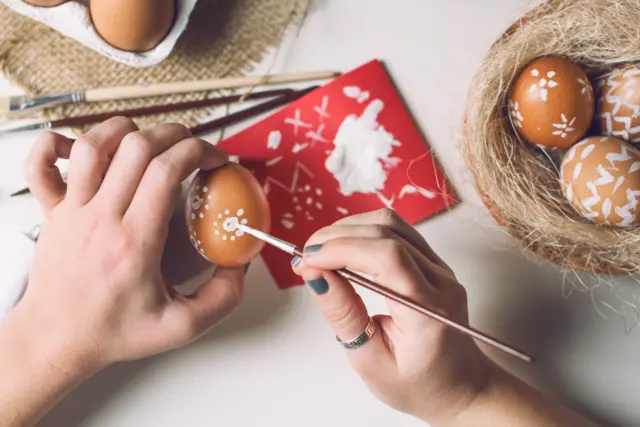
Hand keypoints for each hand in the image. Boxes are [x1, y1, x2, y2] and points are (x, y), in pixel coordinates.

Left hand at [16, 117, 243, 369]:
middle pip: (137, 147)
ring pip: (94, 145)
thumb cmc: (113, 332)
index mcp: (135, 241)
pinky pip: (41, 163)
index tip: (216, 161)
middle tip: (193, 147)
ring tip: (149, 139)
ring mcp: (72, 211)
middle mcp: (101, 218)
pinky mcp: (51, 212)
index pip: (167, 171)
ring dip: (126, 129)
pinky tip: (84, 148)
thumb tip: (240, 265)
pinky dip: (58, 143)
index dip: (199, 152)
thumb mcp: (181, 327)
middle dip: (175, 134)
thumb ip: (222, 298)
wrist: (57, 339)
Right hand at [291, 209, 489, 424]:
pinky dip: (364, 232)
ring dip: (350, 228)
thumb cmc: (416, 384)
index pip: (386, 257)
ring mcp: (441, 268)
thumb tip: (315, 275)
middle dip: (338, 236)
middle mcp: (441, 282)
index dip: (342, 248)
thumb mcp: (370, 362)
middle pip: (387, 233)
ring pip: (392, 224)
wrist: (458, 387)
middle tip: (306, 256)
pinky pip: (398, 231)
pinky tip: (344, 247)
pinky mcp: (434, 262)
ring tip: (321, 250)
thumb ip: (343, 316)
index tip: (307, 260)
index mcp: (428, 312)